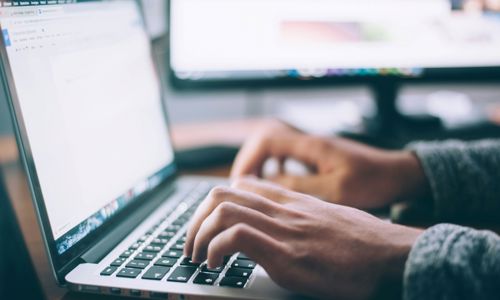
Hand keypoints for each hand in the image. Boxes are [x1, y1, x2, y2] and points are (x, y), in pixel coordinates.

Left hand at [184, 178, 422, 299]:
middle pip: (222, 193)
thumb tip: (284, 230)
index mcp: (292, 201)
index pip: (242, 185)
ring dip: (198, 234)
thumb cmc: (366, 243)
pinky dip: (215, 249)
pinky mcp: (287, 254)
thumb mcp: (329, 220)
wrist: (394, 256)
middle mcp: (284, 209)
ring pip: (222, 209)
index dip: (215, 204)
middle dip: (196, 219)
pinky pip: (236, 237)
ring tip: (197, 257)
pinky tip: (216, 265)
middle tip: (191, 244)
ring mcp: (284, 229)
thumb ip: (302, 218)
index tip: (208, 225)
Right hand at [231, 122, 428, 208]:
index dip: (248, 159)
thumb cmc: (373, 181)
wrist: (398, 174)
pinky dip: (274, 167)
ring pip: (274, 147)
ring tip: (253, 186)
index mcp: (311, 146)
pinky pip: (286, 155)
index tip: (240, 182)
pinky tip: (276, 183)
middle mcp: (309, 142)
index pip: (267, 140)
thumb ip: (301, 186)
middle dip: (249, 162)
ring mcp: (313, 148)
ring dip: (260, 164)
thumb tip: (268, 185)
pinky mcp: (318, 156)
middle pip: (265, 141)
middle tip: (241, 187)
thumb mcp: (336, 190)